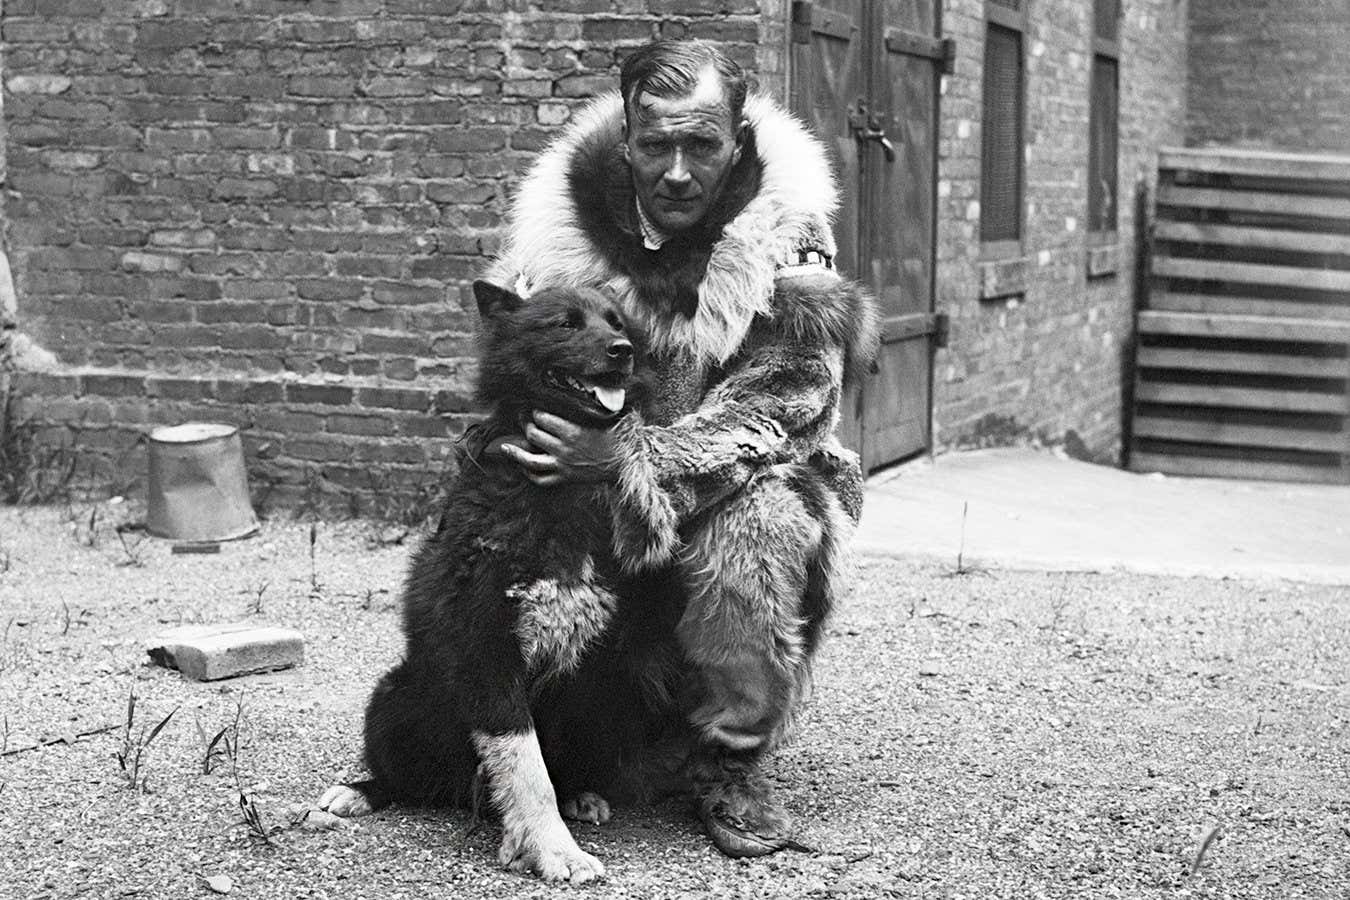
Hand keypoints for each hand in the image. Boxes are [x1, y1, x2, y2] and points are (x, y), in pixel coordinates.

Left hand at [497, 411, 619, 486]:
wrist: (625, 464)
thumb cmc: (617, 437)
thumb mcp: (606, 416)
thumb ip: (595, 403)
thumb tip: (599, 384)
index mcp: (573, 431)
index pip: (542, 417)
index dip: (534, 411)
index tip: (533, 406)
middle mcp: (564, 448)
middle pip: (533, 434)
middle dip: (525, 424)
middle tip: (522, 417)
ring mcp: (563, 465)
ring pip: (530, 460)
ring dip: (516, 452)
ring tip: (505, 446)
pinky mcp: (565, 478)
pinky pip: (541, 479)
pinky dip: (529, 474)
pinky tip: (523, 467)